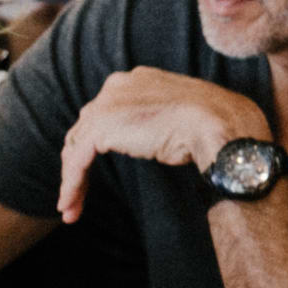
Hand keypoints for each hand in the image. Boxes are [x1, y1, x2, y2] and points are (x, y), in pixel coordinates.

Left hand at [56, 71, 266, 222]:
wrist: (217, 124)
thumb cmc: (208, 123)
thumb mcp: (176, 115)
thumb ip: (154, 119)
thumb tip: (152, 138)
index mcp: (136, 79)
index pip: (104, 112)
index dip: (95, 143)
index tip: (96, 169)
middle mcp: (117, 86)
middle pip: (84, 129)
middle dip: (78, 163)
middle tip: (77, 194)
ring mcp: (107, 104)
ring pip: (76, 147)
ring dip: (72, 179)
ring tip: (70, 208)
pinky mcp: (102, 127)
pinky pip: (77, 161)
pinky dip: (71, 184)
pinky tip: (71, 205)